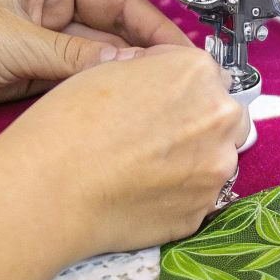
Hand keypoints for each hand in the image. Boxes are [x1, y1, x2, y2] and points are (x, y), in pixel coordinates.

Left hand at [0, 0, 193, 117]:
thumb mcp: (16, 43)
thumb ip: (78, 61)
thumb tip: (131, 70)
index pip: (120, 1)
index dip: (155, 31)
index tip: (184, 58)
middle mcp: (44, 6)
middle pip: (111, 35)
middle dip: (140, 62)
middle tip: (175, 89)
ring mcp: (33, 43)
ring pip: (92, 66)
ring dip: (114, 86)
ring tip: (149, 107)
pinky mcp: (19, 76)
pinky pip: (67, 88)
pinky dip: (86, 101)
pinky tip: (108, 115)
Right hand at [0, 45, 247, 258]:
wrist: (53, 188)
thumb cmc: (69, 126)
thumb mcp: (108, 69)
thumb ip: (152, 70)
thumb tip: (161, 75)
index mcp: (196, 72)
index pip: (209, 74)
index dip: (183, 87)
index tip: (165, 100)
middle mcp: (218, 117)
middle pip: (225, 115)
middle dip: (201, 122)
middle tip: (159, 134)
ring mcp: (215, 168)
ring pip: (217, 157)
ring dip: (194, 159)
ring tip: (145, 166)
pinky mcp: (202, 209)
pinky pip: (199, 195)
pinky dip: (180, 193)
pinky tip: (143, 190)